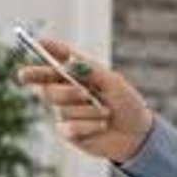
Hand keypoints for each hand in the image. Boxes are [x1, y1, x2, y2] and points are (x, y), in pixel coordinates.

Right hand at [16, 37, 154, 163]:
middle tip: (76, 91)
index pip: (56, 63)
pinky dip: (90, 125)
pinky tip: (102, 126)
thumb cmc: (127, 103)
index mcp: (76, 77)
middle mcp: (67, 94)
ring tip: (107, 112)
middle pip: (47, 88)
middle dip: (61, 89)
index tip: (38, 43)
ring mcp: (66, 113)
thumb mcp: (114, 82)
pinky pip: (70, 127)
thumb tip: (68, 64)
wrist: (138, 133)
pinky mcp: (68, 132)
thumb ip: (92, 71)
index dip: (45, 52)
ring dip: (89, 110)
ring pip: (62, 109)